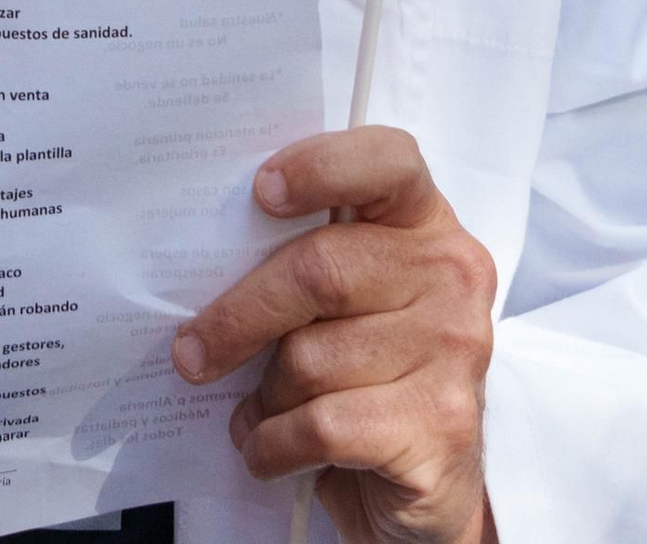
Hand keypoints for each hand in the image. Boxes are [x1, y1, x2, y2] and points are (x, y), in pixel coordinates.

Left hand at [172, 128, 496, 543]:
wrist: (427, 485)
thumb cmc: (368, 373)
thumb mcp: (350, 300)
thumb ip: (310, 261)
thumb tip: (206, 255)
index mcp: (427, 224)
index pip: (388, 161)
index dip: (321, 166)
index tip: (261, 190)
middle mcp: (453, 275)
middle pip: (319, 270)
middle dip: (240, 317)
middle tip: (190, 350)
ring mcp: (455, 350)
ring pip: (311, 358)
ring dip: (265, 396)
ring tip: (262, 409)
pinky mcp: (441, 425)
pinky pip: (321, 423)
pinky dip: (274, 443)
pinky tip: (267, 449)